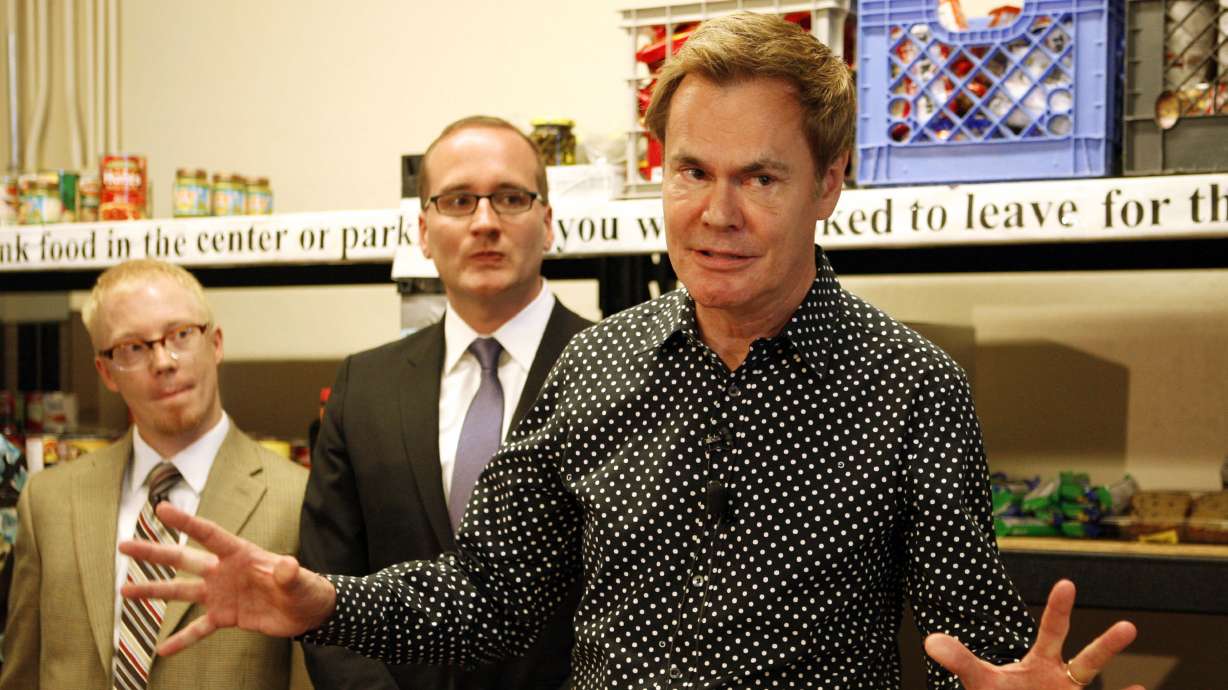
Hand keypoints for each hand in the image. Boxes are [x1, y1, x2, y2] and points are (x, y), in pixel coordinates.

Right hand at [119, 501, 336, 655]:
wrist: (307, 613)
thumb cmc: (305, 588)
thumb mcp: (300, 580)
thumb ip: (289, 573)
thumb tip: (286, 565)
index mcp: (240, 554)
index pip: (209, 534)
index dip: (186, 521)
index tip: (161, 507)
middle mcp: (224, 571)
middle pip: (184, 559)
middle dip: (155, 552)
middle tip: (124, 545)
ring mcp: (222, 594)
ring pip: (182, 592)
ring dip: (154, 591)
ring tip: (125, 590)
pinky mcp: (225, 617)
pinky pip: (199, 629)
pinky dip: (181, 640)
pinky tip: (160, 650)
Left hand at [924, 579, 1142, 689]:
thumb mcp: (980, 682)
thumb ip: (961, 661)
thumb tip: (930, 642)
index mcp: (1040, 662)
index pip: (1051, 630)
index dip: (1059, 608)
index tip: (1067, 582)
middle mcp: (1062, 679)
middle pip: (1088, 660)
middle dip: (1107, 644)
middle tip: (1129, 626)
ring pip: (1096, 683)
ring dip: (1123, 689)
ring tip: (1144, 682)